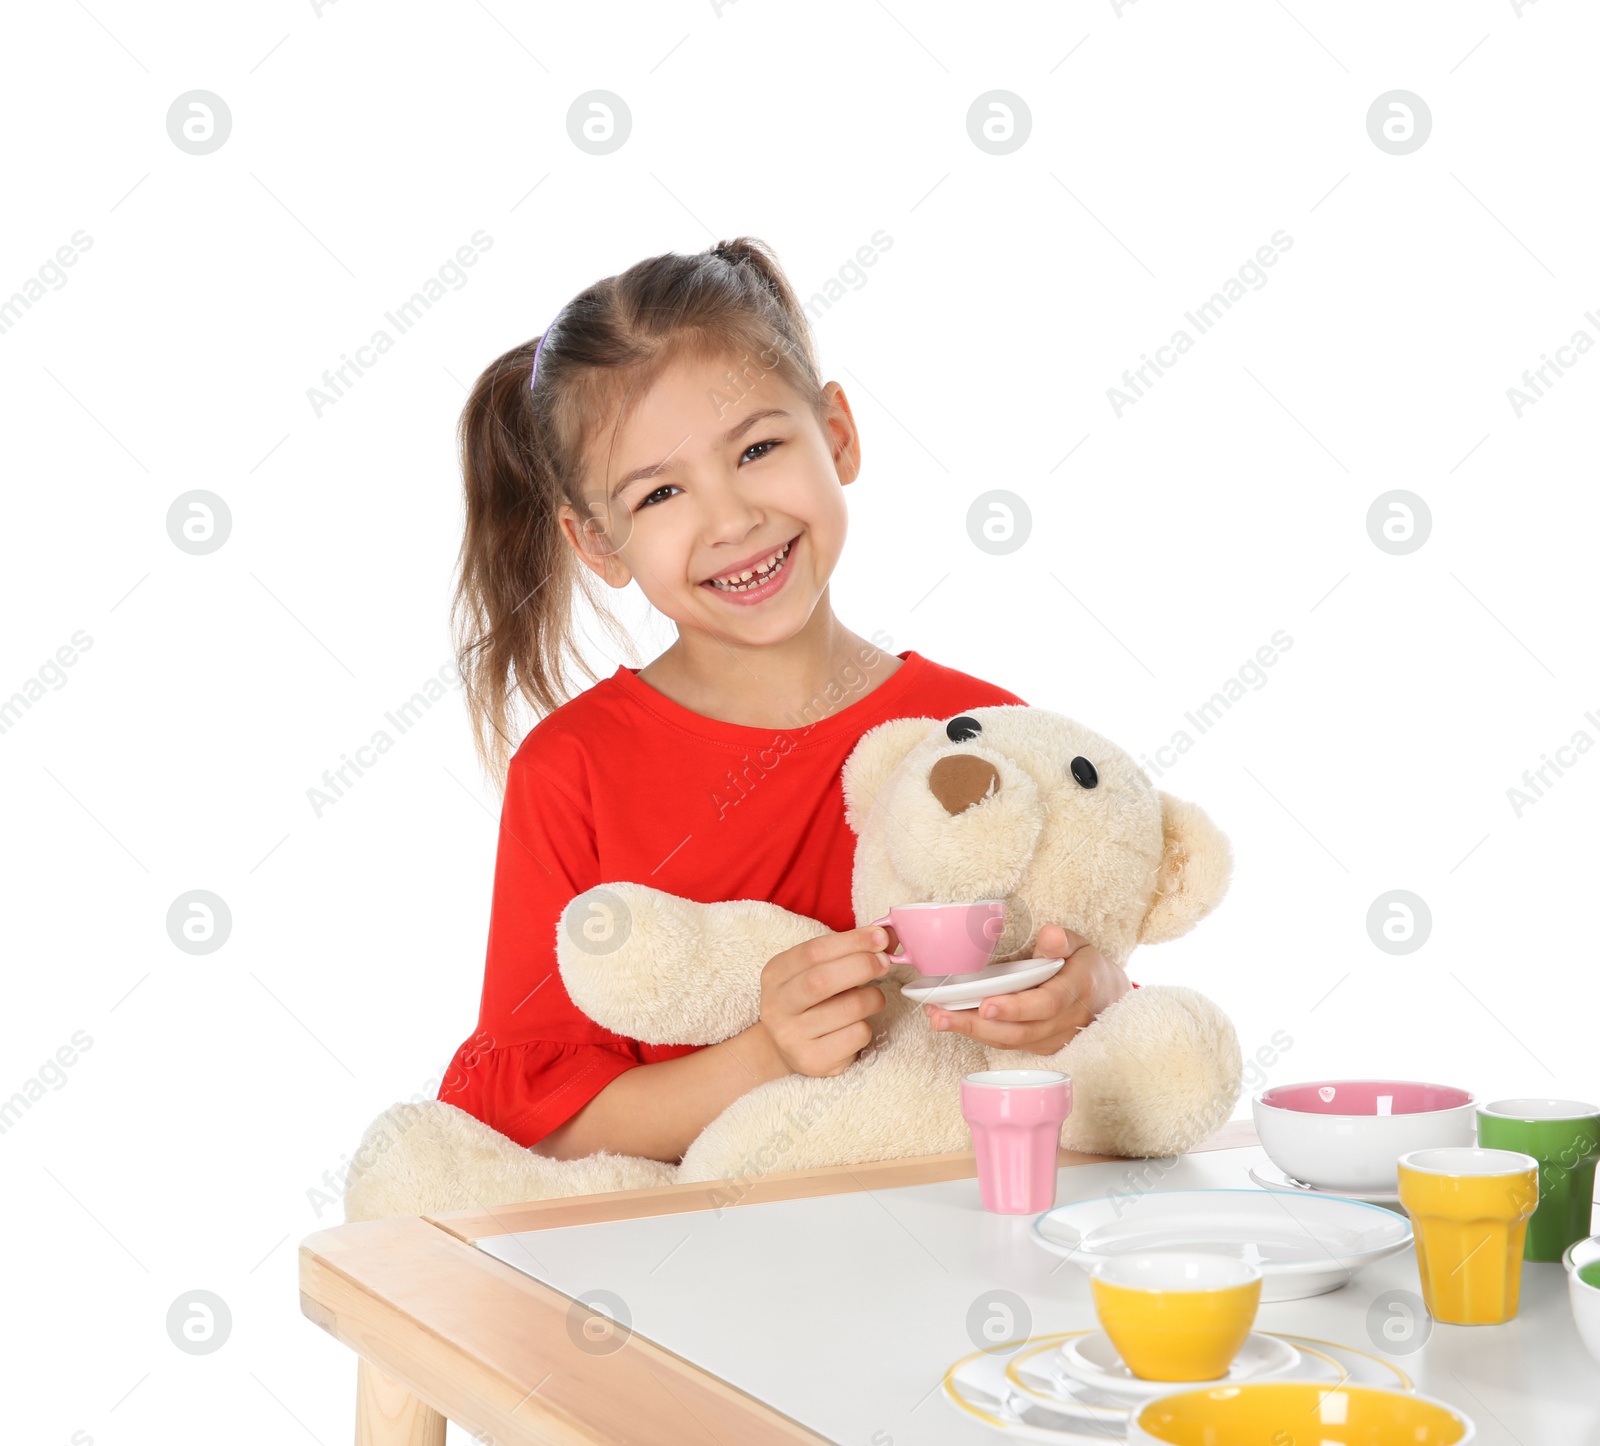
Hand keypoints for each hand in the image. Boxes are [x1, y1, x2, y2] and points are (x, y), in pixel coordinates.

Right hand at [757, 925, 891, 1077]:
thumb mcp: (818, 971)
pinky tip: (858, 1025)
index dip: (851, 941)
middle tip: (885, 962)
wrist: (788, 1049)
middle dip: (861, 966)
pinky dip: (868, 1025)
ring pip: (847, 1009)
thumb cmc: (813, 1001)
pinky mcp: (813, 1060)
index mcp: (776, 974)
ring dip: (873, 998)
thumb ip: (847, 951)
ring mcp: (792, 1037)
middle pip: (822, 980)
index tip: (880, 937)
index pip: (813, 951)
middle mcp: (777, 1006)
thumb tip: (889, 934)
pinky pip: (856, 1036)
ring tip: (874, 998)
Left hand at [922, 925, 1128, 1054]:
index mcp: (1076, 990)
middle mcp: (1065, 1021)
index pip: (1046, 1003)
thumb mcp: (1079, 946)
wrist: (1106, 999)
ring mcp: (1053, 1038)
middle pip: (1020, 1030)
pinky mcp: (1041, 1046)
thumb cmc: (1085, 967)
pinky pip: (1010, 1045)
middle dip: (977, 1026)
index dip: (1016, 1007)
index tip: (986, 1005)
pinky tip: (954, 1022)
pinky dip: (981, 1035)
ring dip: (972, 1032)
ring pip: (1011, 1041)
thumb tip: (1050, 934)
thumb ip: (1061, 942)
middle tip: (941, 1016)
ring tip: (938, 1018)